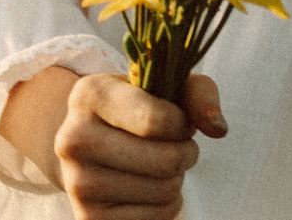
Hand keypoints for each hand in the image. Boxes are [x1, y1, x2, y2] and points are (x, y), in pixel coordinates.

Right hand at [2, 68, 227, 219]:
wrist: (93, 142)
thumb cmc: (139, 108)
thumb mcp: (166, 86)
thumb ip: (199, 94)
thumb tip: (218, 128)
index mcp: (90, 95)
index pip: (157, 120)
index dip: (182, 124)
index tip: (178, 120)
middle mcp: (74, 139)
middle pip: (165, 160)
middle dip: (186, 152)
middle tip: (176, 145)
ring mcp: (77, 183)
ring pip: (164, 190)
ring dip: (176, 179)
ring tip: (158, 165)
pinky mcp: (89, 218)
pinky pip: (156, 218)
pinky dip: (166, 205)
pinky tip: (148, 188)